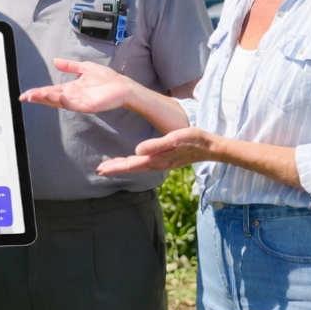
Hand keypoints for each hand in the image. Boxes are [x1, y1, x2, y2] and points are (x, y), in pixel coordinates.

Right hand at [19, 58, 132, 114]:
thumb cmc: (107, 79)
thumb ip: (70, 66)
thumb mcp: (84, 68)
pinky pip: (73, 104)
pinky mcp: (88, 106)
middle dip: (38, 97)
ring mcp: (79, 102)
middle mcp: (72, 97)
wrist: (122, 86)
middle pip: (51, 98)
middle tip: (25, 97)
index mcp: (70, 88)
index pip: (50, 91)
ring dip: (47, 99)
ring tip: (36, 96)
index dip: (37, 92)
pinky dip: (64, 101)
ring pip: (59, 102)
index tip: (26, 94)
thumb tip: (55, 61)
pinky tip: (57, 96)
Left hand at [96, 126, 219, 175]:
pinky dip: (133, 163)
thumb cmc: (194, 140)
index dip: (116, 168)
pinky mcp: (166, 159)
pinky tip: (132, 160)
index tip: (101, 170)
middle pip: (132, 168)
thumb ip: (156, 145)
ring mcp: (162, 162)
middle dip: (116, 169)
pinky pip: (144, 164)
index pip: (131, 165)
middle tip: (99, 171)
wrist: (211, 146)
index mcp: (157, 160)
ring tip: (110, 167)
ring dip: (123, 167)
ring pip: (138, 167)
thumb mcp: (174, 139)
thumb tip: (136, 151)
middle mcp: (158, 163)